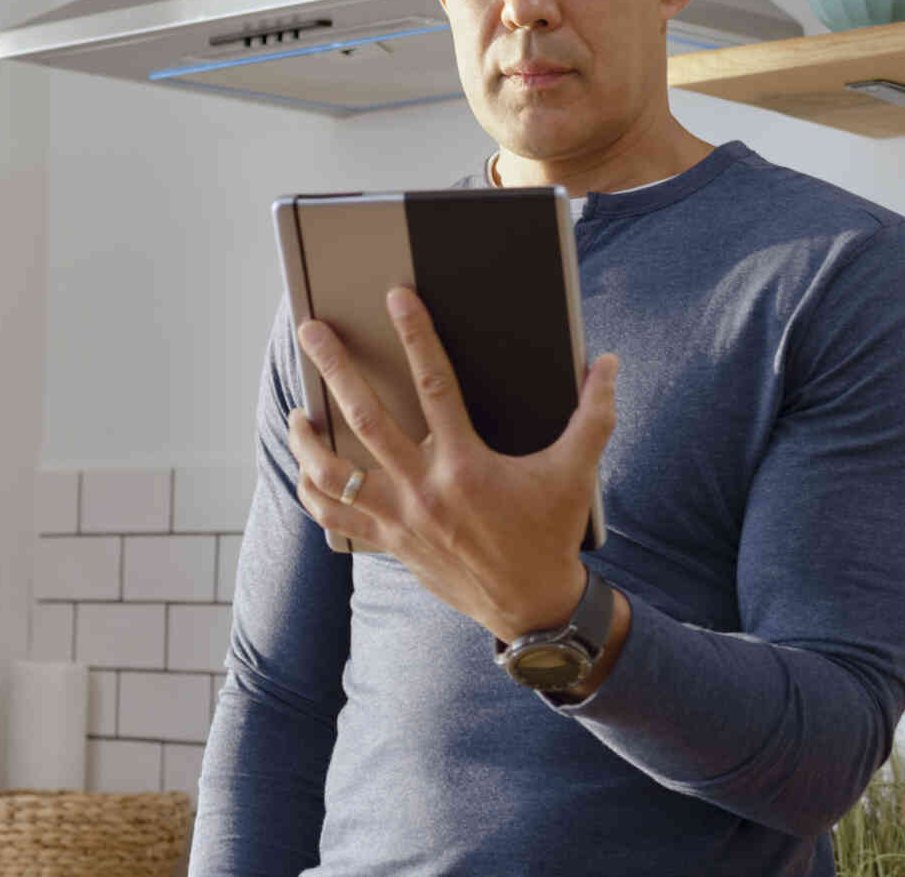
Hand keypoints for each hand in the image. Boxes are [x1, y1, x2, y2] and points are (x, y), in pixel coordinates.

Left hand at [288, 284, 620, 643]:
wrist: (532, 605)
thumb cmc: (552, 534)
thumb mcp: (578, 473)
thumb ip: (594, 414)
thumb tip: (606, 364)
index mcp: (467, 465)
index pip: (435, 384)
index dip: (416, 336)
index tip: (396, 298)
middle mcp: (425, 489)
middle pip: (366, 417)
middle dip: (336, 368)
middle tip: (312, 331)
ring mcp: (401, 519)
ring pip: (335, 474)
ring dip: (308, 441)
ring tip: (298, 414)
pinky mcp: (390, 543)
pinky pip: (336, 518)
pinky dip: (314, 493)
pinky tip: (308, 470)